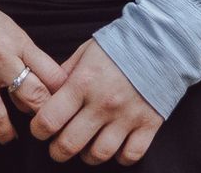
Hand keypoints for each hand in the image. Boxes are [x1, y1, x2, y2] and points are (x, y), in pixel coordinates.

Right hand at [0, 8, 67, 144]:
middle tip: (38, 128)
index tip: (60, 109)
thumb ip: (30, 57)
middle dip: (41, 118)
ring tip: (8, 136)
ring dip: (5, 132)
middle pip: (32, 97)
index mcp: (18, 43)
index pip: (53, 76)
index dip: (62, 97)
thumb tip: (50, 88)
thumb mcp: (13, 32)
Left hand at [29, 38, 163, 165]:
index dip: (38, 130)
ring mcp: (127, 116)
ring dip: (86, 156)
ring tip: (85, 148)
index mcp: (83, 82)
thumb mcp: (85, 52)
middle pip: (70, 144)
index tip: (40, 129)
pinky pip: (130, 155)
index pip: (49, 119)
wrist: (162, 41)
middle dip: (57, 151)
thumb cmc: (120, 46)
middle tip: (57, 146)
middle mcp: (103, 103)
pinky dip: (119, 157)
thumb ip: (65, 74)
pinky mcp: (149, 124)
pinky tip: (114, 147)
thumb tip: (46, 93)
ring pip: (99, 154)